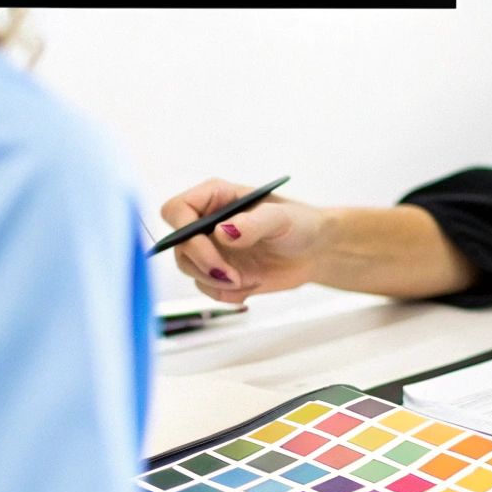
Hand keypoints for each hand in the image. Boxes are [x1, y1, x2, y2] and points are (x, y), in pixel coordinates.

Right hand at [158, 178, 327, 304]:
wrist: (314, 252)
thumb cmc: (299, 224)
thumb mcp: (282, 218)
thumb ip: (254, 222)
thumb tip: (223, 232)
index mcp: (215, 198)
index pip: (177, 210)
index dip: (182, 229)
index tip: (207, 246)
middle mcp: (206, 223)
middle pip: (178, 245)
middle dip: (203, 263)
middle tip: (233, 276)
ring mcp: (211, 250)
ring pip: (189, 269)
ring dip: (215, 281)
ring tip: (246, 280)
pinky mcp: (219, 274)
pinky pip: (207, 289)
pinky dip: (228, 293)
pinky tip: (252, 284)